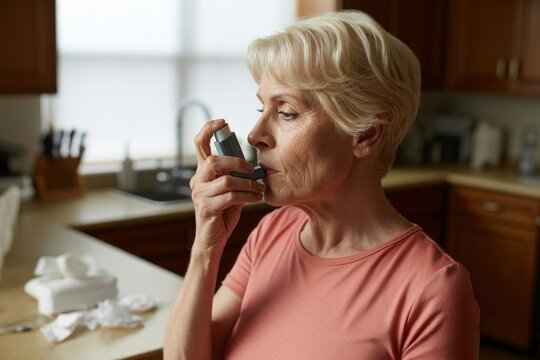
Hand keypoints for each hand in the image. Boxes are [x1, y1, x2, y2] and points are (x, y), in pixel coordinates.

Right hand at [190, 119, 264, 252]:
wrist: (213, 240)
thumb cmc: (223, 213)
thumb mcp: (231, 190)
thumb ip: (236, 176)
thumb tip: (254, 165)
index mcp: (202, 173)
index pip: (199, 144)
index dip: (209, 129)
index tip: (223, 122)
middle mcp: (197, 181)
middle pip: (213, 161)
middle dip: (236, 161)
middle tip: (251, 168)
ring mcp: (200, 195)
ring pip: (226, 180)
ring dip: (248, 183)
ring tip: (260, 188)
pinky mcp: (207, 208)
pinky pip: (231, 196)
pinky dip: (248, 196)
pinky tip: (257, 198)